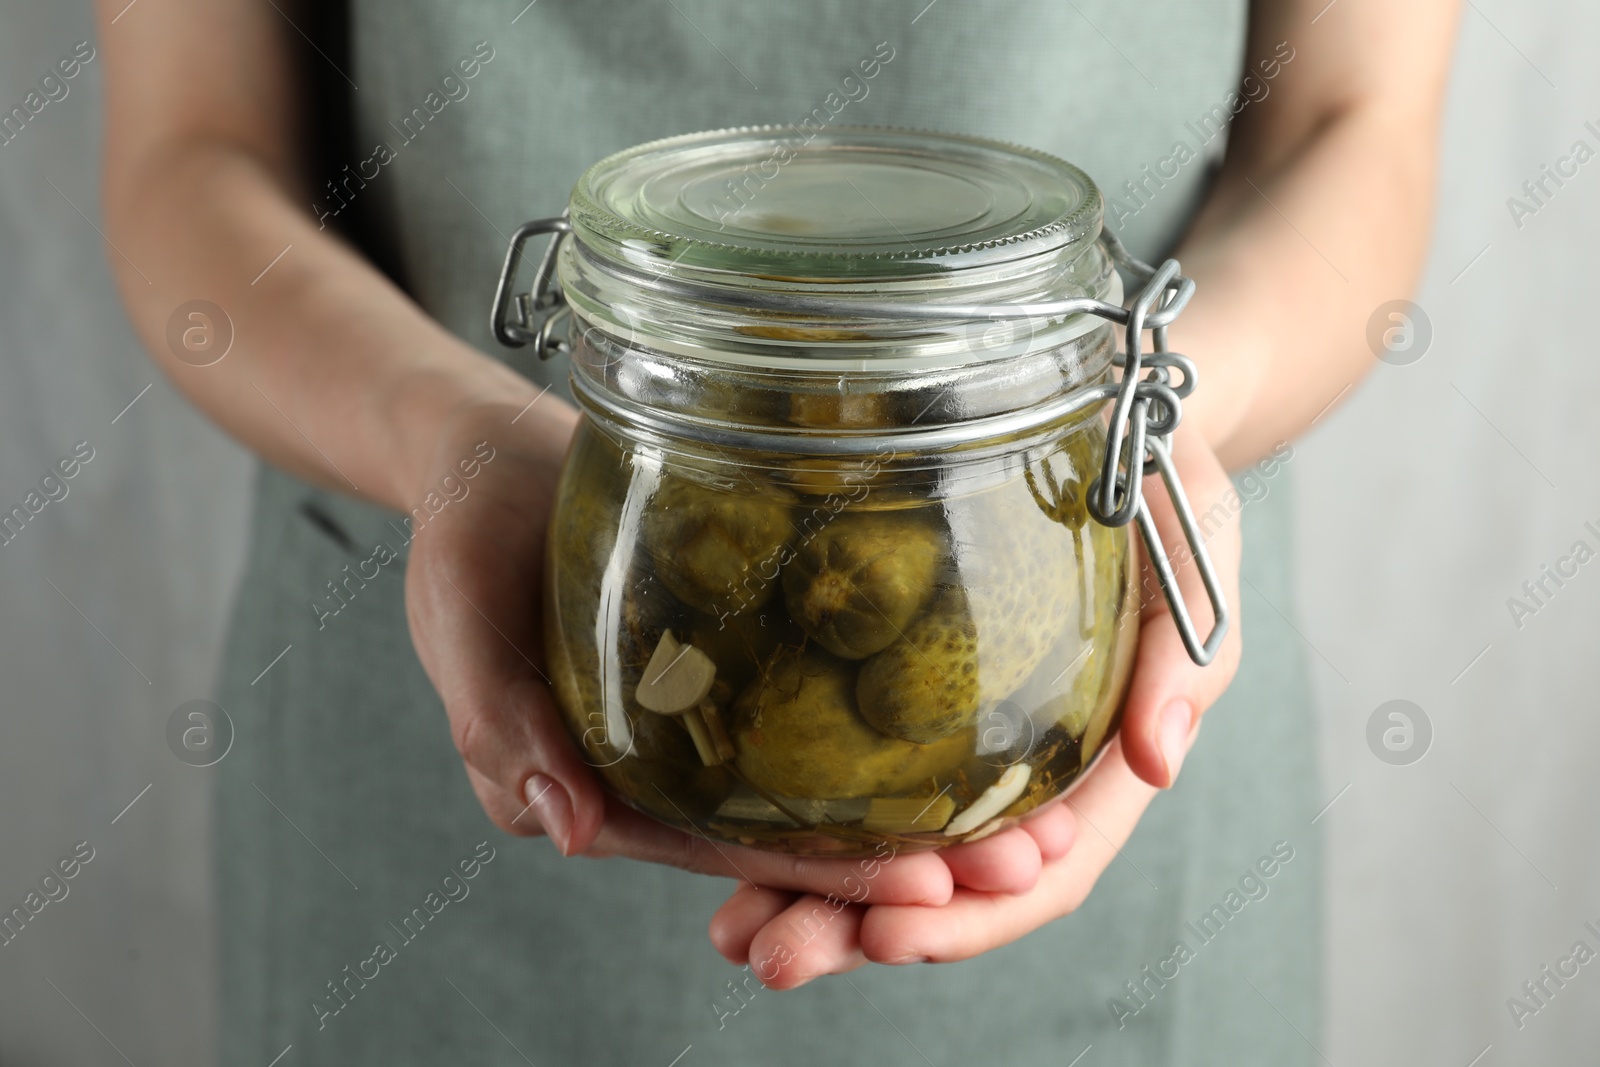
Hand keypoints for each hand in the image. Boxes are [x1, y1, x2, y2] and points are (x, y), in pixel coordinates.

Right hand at [400, 396, 990, 906]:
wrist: (495, 454)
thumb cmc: (462, 540)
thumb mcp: (463, 625)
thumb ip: (502, 726)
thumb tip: (568, 828)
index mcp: (602, 791)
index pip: (725, 854)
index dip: (823, 880)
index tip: (927, 897)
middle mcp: (669, 768)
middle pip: (795, 832)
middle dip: (905, 859)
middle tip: (1023, 864)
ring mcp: (712, 710)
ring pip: (824, 776)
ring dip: (921, 799)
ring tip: (1036, 811)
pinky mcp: (741, 649)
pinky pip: (820, 694)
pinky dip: (888, 717)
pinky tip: (976, 717)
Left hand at [707, 424, 1243, 986]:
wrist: (1108, 416)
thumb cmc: (1162, 483)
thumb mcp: (1192, 550)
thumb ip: (1184, 656)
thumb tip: (1162, 759)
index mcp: (1101, 759)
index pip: (1042, 869)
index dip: (971, 915)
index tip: (890, 934)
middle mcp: (1027, 770)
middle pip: (947, 884)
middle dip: (860, 929)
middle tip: (773, 956)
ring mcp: (964, 741)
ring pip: (889, 847)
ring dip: (812, 899)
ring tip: (732, 934)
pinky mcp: (909, 694)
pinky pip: (852, 772)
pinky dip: (799, 821)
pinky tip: (729, 849)